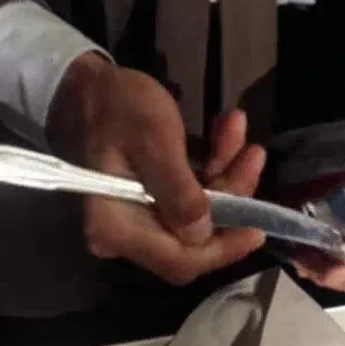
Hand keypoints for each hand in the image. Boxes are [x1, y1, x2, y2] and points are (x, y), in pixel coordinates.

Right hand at [46, 53, 266, 283]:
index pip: (180, 260)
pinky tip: (226, 130)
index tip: (258, 226)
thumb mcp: (152, 139)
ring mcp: (137, 218)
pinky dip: (212, 166)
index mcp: (117, 227)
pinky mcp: (149, 201)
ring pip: (198, 213)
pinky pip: (189, 196)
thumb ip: (177, 190)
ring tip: (239, 131)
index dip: (224, 249)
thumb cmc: (115, 106)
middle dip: (231, 198)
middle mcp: (125, 234)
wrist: (86, 85)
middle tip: (253, 154)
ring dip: (226, 174)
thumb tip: (202, 232)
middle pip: (195, 238)